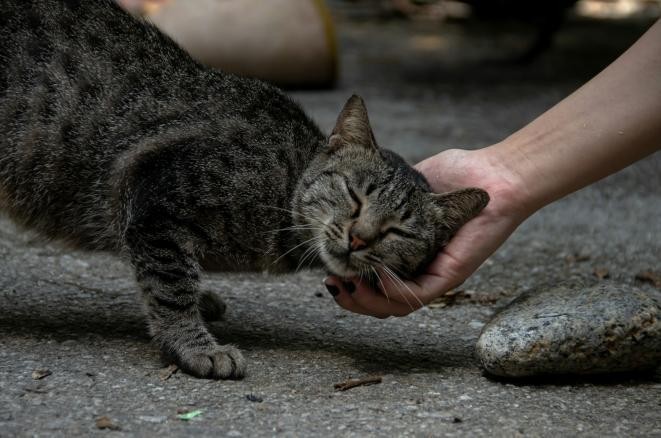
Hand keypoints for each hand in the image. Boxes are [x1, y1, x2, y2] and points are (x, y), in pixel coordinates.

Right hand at [325, 147, 531, 317]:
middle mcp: (418, 270)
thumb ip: (381, 195)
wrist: (494, 174)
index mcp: (405, 254)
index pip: (372, 280)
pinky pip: (416, 296)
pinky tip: (377, 276)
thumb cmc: (457, 174)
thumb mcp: (404, 186)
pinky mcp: (449, 276)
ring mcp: (434, 275)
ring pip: (394, 307)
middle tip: (331, 281)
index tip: (328, 268)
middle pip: (378, 302)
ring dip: (366, 301)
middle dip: (350, 298)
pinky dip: (393, 291)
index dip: (348, 281)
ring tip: (347, 283)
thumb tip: (348, 195)